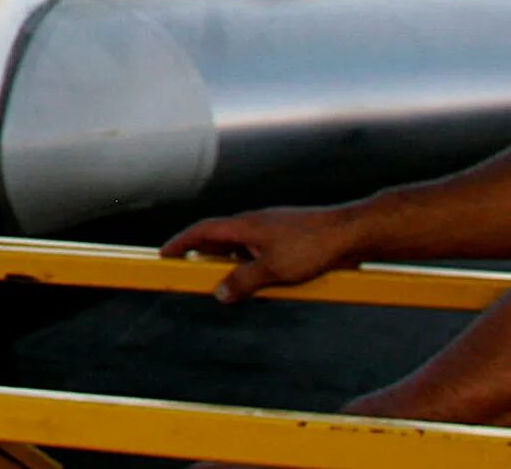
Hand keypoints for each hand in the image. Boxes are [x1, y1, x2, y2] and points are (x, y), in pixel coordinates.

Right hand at [161, 205, 366, 302]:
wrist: (353, 232)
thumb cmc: (314, 246)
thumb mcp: (274, 270)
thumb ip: (243, 282)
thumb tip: (219, 293)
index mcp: (243, 225)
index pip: (201, 231)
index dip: (180, 243)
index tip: (163, 254)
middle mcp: (254, 223)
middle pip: (219, 238)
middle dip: (204, 255)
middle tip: (192, 272)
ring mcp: (272, 228)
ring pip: (242, 245)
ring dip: (231, 262)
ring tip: (232, 283)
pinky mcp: (290, 236)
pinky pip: (261, 250)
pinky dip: (253, 263)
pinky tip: (267, 280)